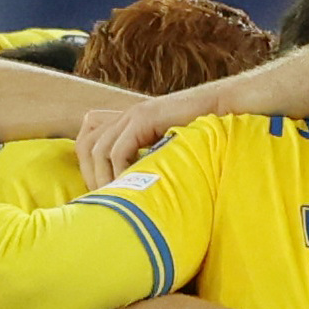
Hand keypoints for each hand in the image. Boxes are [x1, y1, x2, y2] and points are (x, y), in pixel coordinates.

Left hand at [74, 90, 205, 188]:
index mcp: (125, 121)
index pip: (86, 141)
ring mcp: (133, 114)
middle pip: (85, 145)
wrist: (223, 109)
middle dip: (90, 175)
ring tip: (118, 197)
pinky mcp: (145, 118)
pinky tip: (133, 185)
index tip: (102, 192)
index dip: (87, 168)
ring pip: (98, 150)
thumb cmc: (200, 135)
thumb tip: (134, 190)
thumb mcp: (165, 148)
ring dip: (104, 177)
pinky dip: (120, 171)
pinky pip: (119, 149)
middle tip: (105, 199)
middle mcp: (124, 116)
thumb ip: (146, 159)